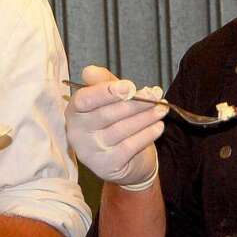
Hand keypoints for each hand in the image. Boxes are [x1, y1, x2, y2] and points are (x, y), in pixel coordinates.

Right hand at [65, 64, 167, 189]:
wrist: (126, 161)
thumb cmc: (115, 123)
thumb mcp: (109, 99)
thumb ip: (103, 83)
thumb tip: (90, 71)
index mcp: (75, 112)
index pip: (84, 100)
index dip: (106, 91)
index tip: (130, 86)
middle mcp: (77, 133)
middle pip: (107, 114)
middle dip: (135, 103)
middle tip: (155, 95)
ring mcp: (91, 152)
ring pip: (121, 129)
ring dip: (145, 117)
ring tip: (162, 109)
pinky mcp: (107, 166)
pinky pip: (130, 146)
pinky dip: (147, 135)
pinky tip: (159, 127)